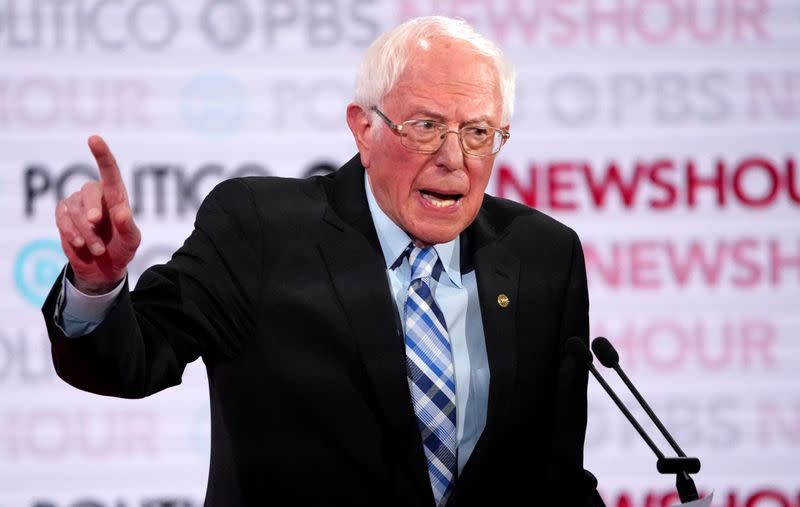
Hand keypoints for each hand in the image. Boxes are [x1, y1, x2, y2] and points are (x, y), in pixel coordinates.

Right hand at [55, 135, 140, 294]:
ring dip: (86, 232)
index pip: (110, 171)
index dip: (102, 154)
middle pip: (88, 191)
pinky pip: (62, 218)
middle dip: (91, 209)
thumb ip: (129, 228)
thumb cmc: (122, 249)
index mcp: (117, 196)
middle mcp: (96, 195)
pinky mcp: (63, 215)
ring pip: (76, 210)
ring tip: (98, 248)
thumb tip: (122, 213)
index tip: (93, 138)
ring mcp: (77, 203)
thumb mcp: (132, 242)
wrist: (104, 268)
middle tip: (96, 223)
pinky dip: (71, 232)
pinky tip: (80, 244)